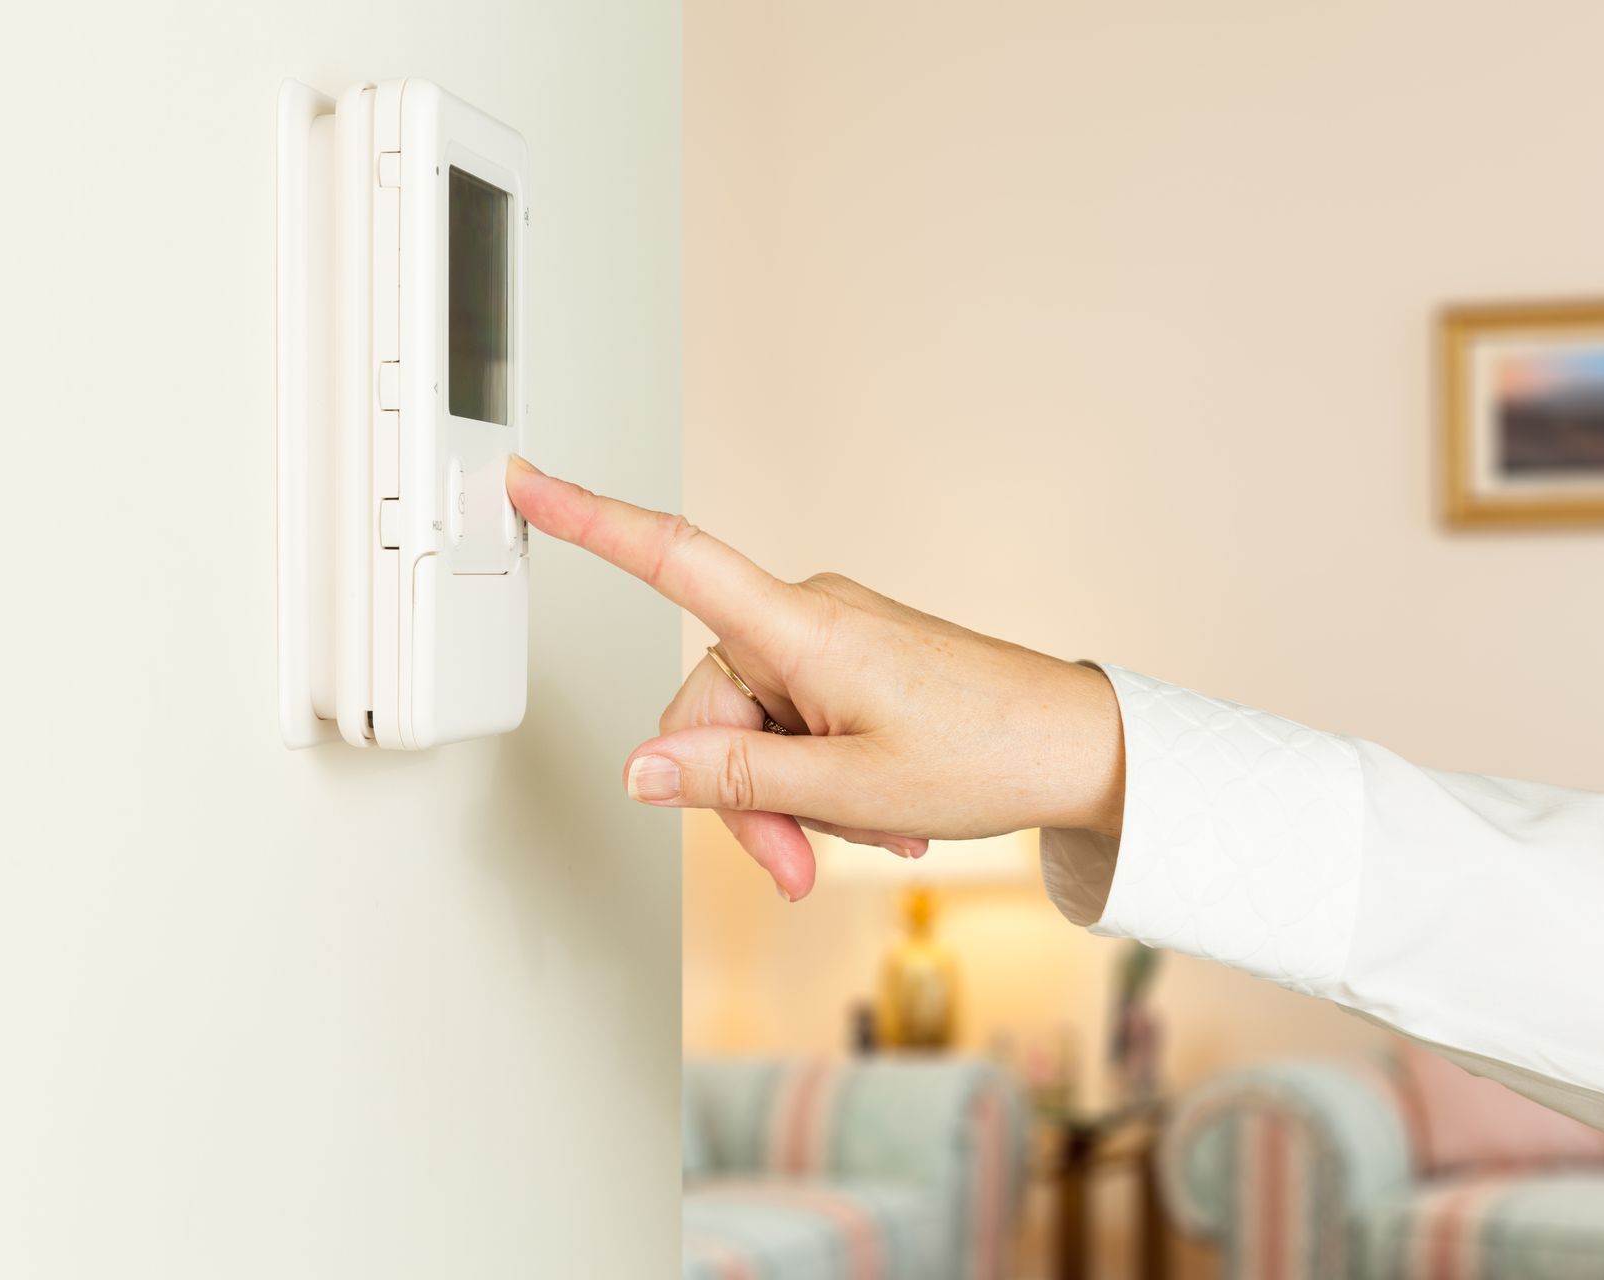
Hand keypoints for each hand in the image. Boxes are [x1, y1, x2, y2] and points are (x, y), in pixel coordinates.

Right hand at [506, 456, 1123, 900]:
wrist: (1078, 747)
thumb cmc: (988, 753)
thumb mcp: (848, 791)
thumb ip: (734, 780)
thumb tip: (642, 771)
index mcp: (802, 628)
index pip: (672, 559)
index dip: (588, 520)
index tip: (525, 478)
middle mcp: (809, 618)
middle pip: (710, 707)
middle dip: (739, 798)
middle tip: (795, 866)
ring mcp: (834, 640)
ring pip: (754, 730)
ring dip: (789, 801)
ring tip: (866, 834)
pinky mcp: (855, 662)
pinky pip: (798, 725)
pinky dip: (820, 781)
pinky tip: (876, 815)